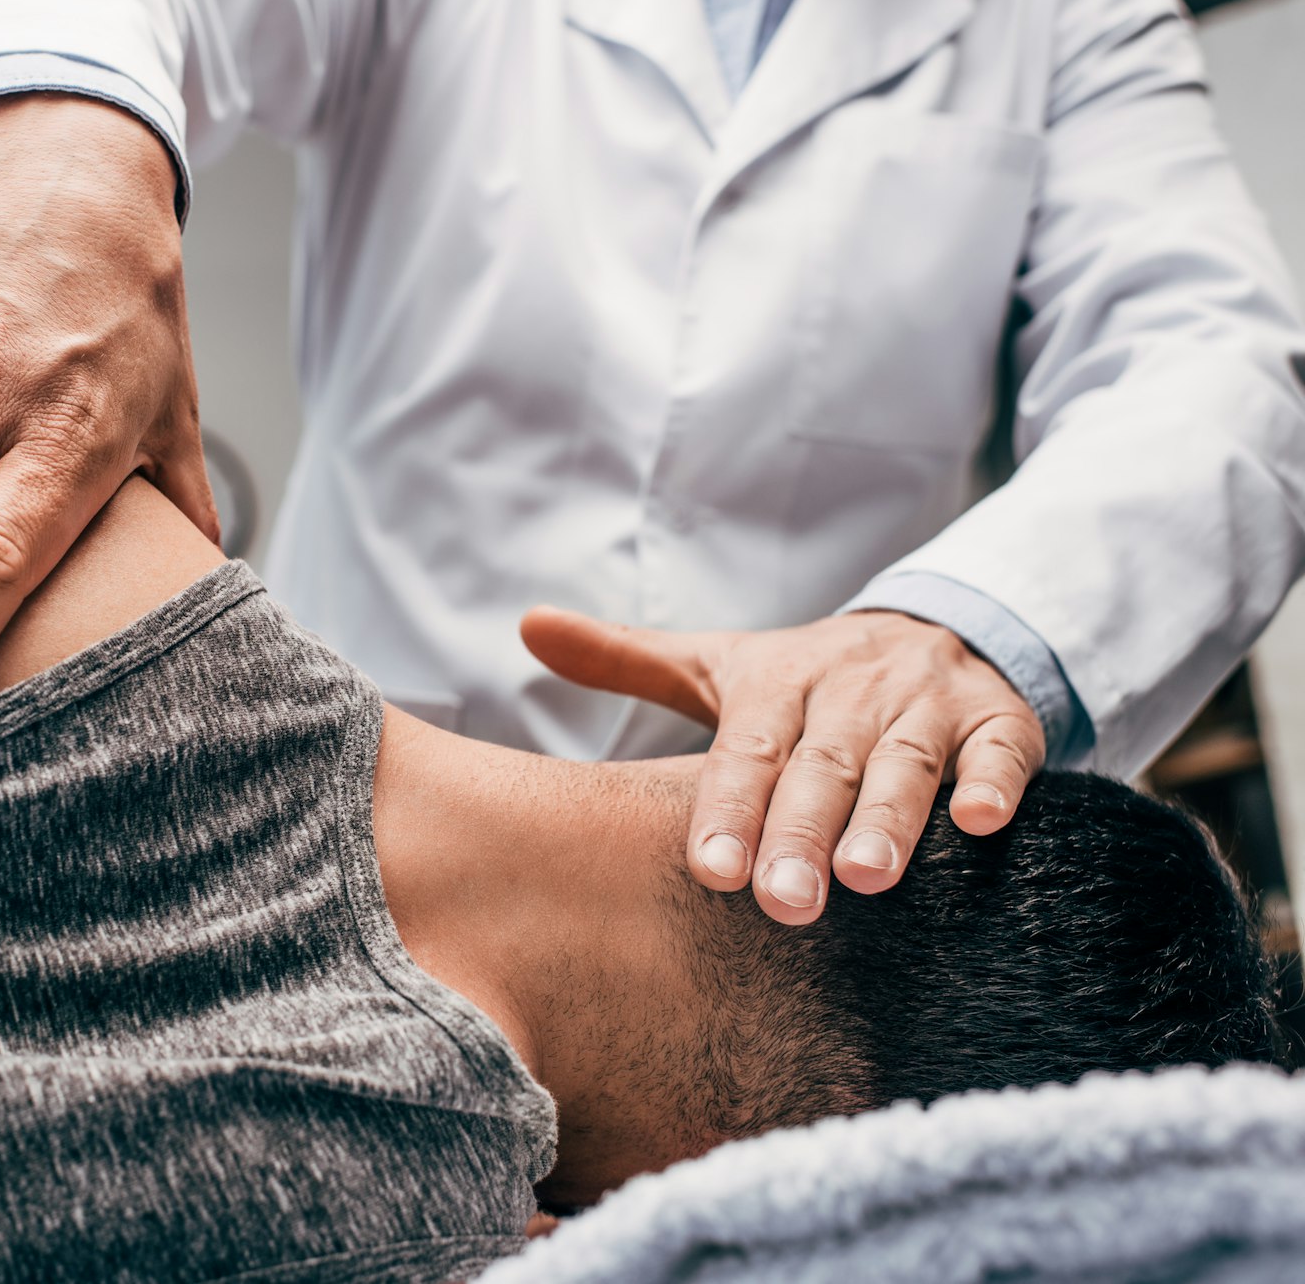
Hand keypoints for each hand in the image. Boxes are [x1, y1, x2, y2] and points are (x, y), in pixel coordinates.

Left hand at [520, 608, 1045, 923]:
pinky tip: (980, 824)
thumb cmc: (807, 682)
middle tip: (783, 905)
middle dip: (801, 833)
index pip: (746, 751)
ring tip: (868, 877)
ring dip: (888, 818)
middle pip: (820, 766)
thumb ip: (626, 659)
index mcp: (777, 683)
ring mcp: (928, 702)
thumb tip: (527, 623)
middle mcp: (850, 690)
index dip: (728, 809)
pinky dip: (994, 783)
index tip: (712, 872)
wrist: (937, 630)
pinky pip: (1001, 750)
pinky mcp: (1000, 718)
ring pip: (904, 763)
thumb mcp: (720, 665)